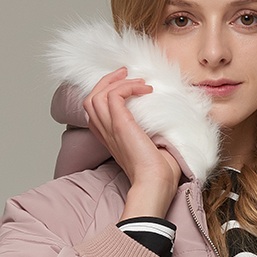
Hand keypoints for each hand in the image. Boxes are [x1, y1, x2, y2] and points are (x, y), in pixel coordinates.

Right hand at [83, 66, 181, 213]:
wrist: (155, 183)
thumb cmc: (159, 173)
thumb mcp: (152, 147)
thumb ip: (151, 132)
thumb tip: (166, 118)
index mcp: (109, 139)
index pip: (94, 111)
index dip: (105, 93)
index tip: (126, 85)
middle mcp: (105, 133)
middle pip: (90, 99)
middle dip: (106, 81)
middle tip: (125, 73)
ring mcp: (110, 129)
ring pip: (97, 95)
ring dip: (116, 82)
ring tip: (136, 80)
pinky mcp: (120, 124)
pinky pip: (114, 95)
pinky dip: (128, 87)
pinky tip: (144, 90)